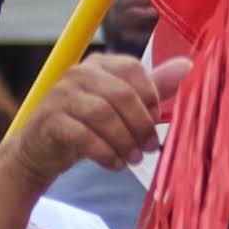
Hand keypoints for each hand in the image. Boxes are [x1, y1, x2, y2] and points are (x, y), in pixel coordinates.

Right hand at [1, 53, 183, 193]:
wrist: (41, 150)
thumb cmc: (88, 125)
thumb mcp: (121, 106)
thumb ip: (152, 88)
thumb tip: (188, 67)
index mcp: (99, 64)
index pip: (133, 69)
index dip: (150, 97)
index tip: (155, 121)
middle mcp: (78, 74)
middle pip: (120, 94)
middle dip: (141, 125)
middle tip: (149, 148)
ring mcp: (60, 96)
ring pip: (102, 115)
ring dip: (124, 141)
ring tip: (133, 159)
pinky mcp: (49, 121)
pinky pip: (82, 136)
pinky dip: (104, 153)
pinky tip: (115, 164)